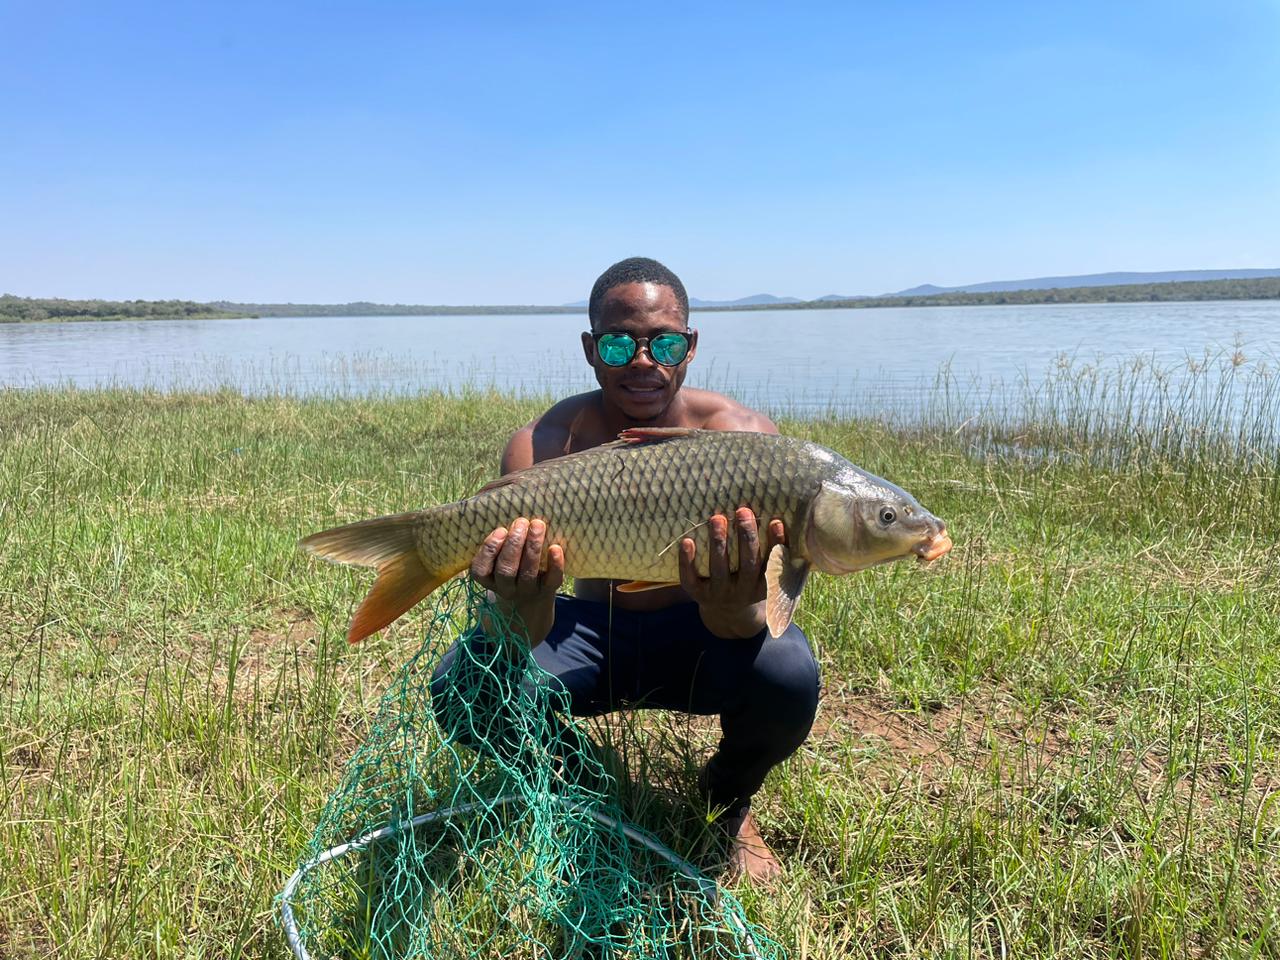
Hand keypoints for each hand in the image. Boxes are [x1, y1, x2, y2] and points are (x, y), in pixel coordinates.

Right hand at [470, 517, 564, 644]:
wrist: (530, 600)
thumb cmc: (508, 565)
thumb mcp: (494, 556)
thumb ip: (491, 531)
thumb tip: (485, 494)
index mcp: (488, 578)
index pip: (481, 569)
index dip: (489, 550)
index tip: (499, 530)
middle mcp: (505, 588)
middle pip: (506, 570)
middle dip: (514, 545)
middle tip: (522, 522)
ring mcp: (526, 591)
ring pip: (527, 574)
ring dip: (532, 548)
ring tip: (538, 525)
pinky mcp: (547, 591)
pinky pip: (552, 581)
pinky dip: (555, 565)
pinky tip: (557, 547)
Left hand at [679, 508, 785, 638]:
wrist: (729, 615)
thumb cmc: (751, 583)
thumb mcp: (767, 574)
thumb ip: (774, 553)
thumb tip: (780, 518)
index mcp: (765, 585)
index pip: (773, 563)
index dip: (775, 543)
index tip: (775, 521)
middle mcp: (744, 591)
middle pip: (747, 564)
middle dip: (746, 537)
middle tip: (743, 511)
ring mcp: (720, 594)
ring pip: (719, 569)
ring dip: (719, 543)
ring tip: (717, 518)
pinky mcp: (698, 595)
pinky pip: (691, 579)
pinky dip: (687, 561)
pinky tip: (687, 541)